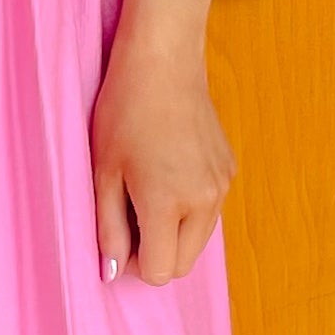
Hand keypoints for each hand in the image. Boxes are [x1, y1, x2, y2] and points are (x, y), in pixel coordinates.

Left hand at [91, 35, 235, 286]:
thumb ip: (108, 228)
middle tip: (131, 216)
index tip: (119, 236)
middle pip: (184, 263)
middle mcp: (204, 200)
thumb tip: (114, 273)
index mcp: (168, 203)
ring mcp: (222, 186)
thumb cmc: (125, 111)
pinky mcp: (230, 170)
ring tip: (148, 192)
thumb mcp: (104, 173)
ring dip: (174, 233)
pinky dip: (189, 209)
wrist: (164, 62)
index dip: (134, 263)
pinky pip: (209, 211)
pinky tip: (169, 173)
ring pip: (199, 240)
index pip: (161, 271)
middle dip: (156, 253)